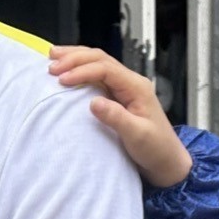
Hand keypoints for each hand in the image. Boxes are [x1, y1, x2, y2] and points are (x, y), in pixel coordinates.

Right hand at [46, 46, 194, 188]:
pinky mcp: (118, 96)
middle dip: (74, 58)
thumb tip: (93, 102)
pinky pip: (97, 75)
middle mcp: (130, 82)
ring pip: (98, 62)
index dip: (82, 71)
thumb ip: (116, 117)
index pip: (106, 68)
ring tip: (53, 56)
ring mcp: (124, 87)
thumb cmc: (155, 149)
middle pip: (100, 58)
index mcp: (136, 87)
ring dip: (76, 58)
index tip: (62, 80)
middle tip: (51, 65)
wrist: (167, 162)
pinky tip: (67, 70)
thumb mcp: (137, 136)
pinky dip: (80, 69)